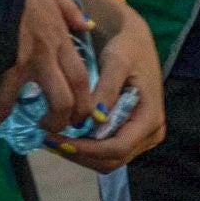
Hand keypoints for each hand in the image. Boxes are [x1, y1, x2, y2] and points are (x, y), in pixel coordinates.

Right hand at [0, 0, 92, 139]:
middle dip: (64, 121)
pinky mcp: (5, 60)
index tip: (76, 117)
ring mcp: (30, 58)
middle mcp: (51, 52)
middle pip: (70, 97)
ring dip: (35, 124)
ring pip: (47, 101)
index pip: (82, 77)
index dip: (83, 102)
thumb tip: (87, 26)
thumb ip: (70, 12)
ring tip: (23, 134)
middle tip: (51, 130)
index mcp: (62, 37)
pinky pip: (2, 98)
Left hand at [54, 0, 164, 172]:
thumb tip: (95, 119)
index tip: (57, 140)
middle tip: (49, 141)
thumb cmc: (128, 46)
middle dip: (79, 154)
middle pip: (112, 160)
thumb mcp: (117, 61)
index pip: (117, 147)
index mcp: (150, 118)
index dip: (86, 150)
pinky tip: (66, 135)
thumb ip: (107, 90)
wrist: (134, 40)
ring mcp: (141, 137)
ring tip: (53, 139)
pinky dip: (85, 147)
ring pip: (107, 160)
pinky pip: (107, 151)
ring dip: (80, 154)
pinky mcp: (130, 134)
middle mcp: (150, 133)